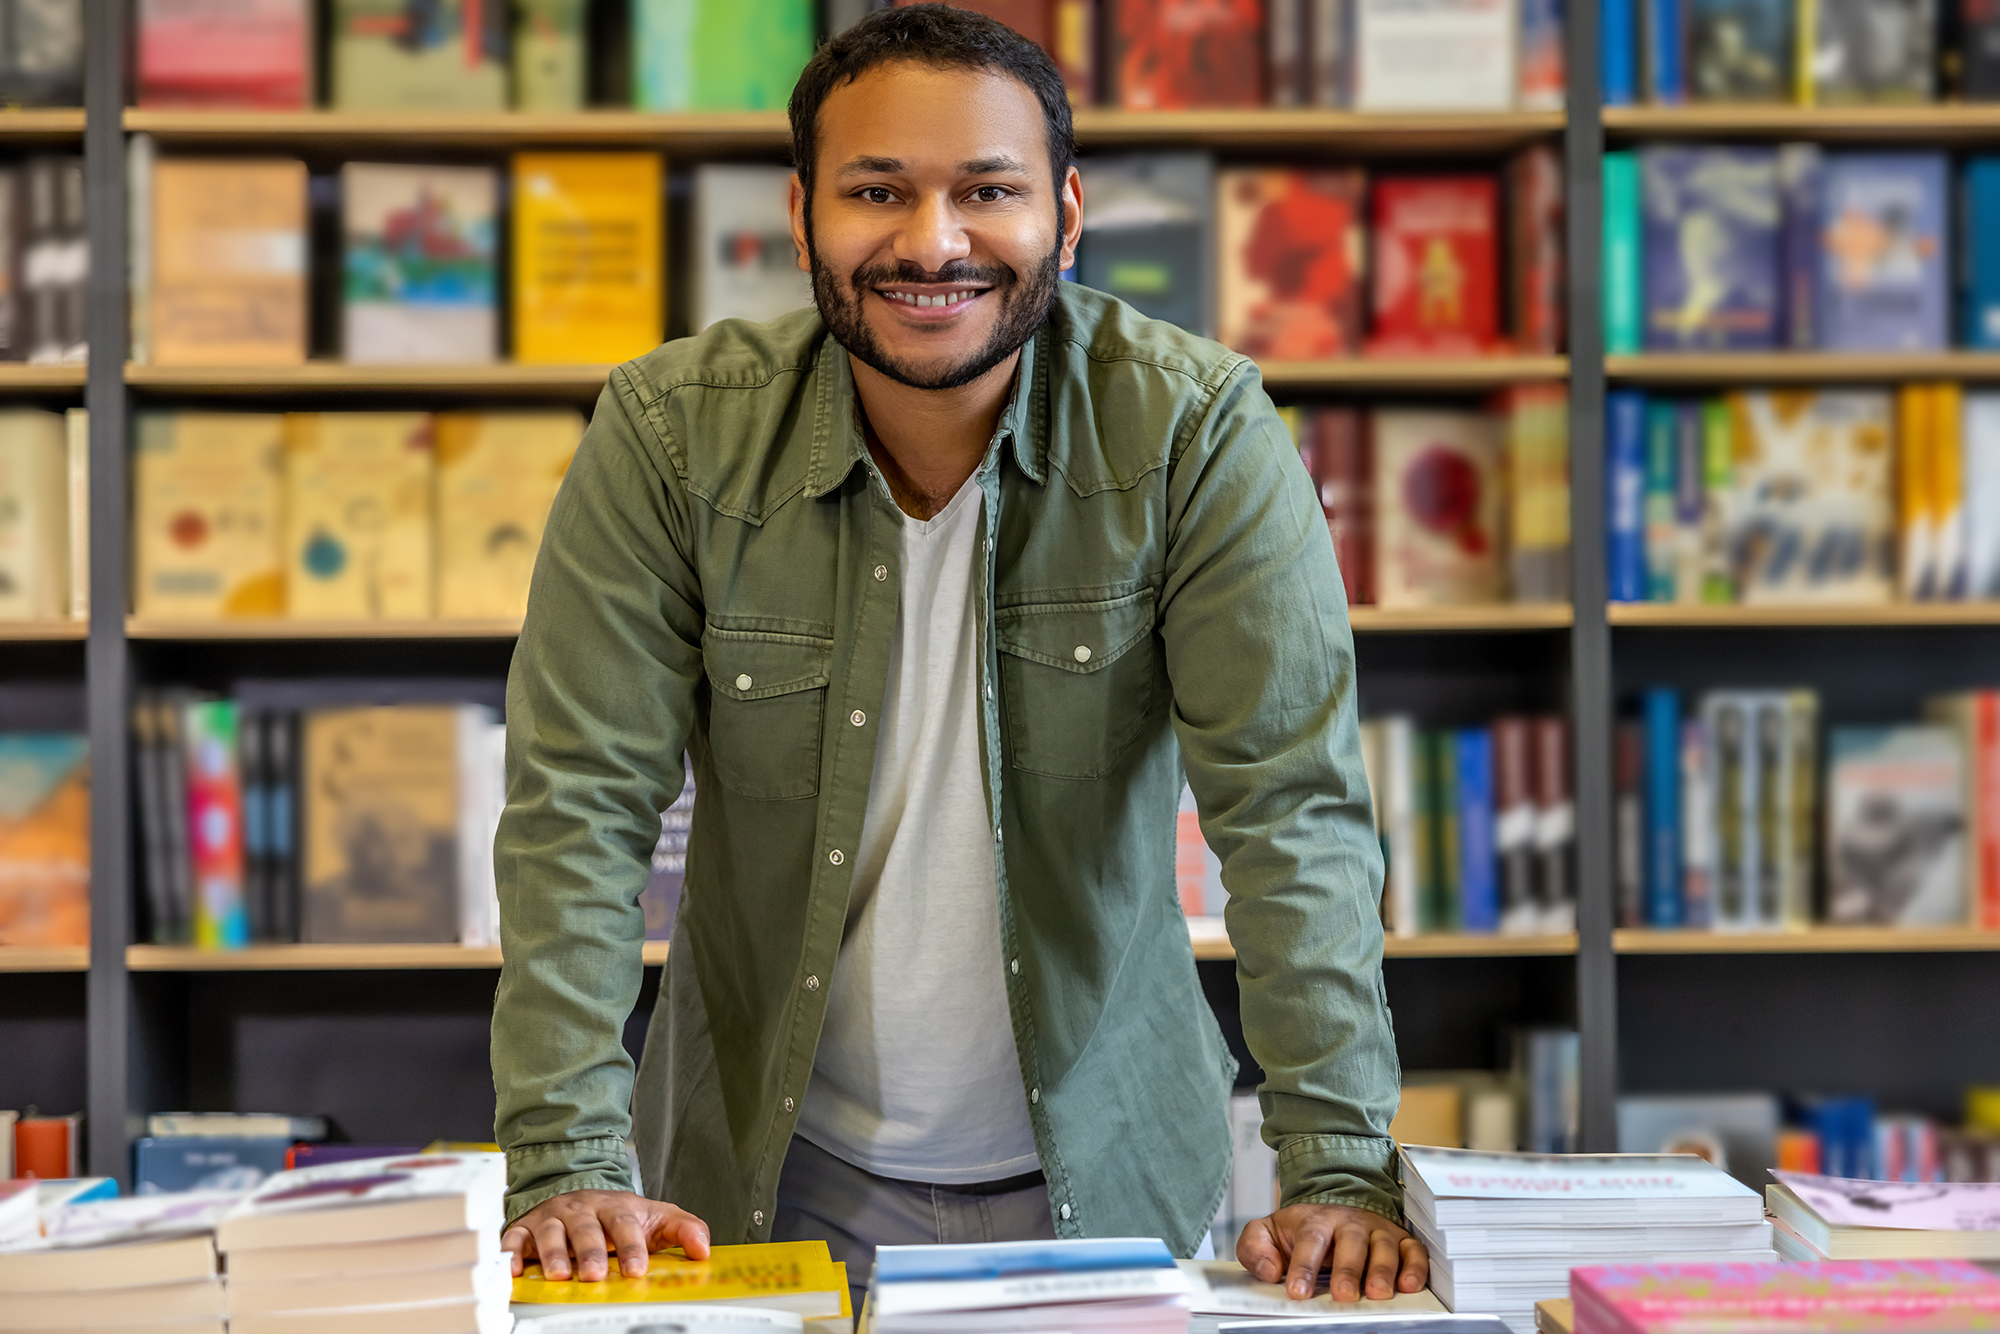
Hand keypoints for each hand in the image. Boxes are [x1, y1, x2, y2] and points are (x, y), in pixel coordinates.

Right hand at [502, 1189, 710, 1280]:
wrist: (578, 1189)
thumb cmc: (617, 1214)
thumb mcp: (656, 1217)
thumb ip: (684, 1229)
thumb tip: (703, 1249)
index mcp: (615, 1207)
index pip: (625, 1224)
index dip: (631, 1247)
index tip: (636, 1270)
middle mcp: (582, 1210)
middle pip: (586, 1228)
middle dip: (590, 1252)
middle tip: (595, 1275)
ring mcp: (552, 1218)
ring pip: (550, 1232)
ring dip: (553, 1254)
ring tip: (559, 1274)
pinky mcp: (525, 1228)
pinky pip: (514, 1238)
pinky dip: (510, 1253)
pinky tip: (513, 1269)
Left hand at [1237, 1202, 1429, 1301]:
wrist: (1330, 1210)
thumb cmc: (1300, 1230)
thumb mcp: (1267, 1232)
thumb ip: (1255, 1248)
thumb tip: (1269, 1270)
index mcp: (1315, 1219)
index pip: (1310, 1240)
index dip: (1304, 1266)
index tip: (1298, 1292)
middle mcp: (1349, 1222)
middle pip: (1352, 1241)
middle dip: (1348, 1270)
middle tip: (1344, 1296)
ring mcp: (1376, 1230)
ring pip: (1384, 1246)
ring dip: (1383, 1270)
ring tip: (1377, 1293)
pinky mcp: (1400, 1240)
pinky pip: (1413, 1250)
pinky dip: (1416, 1267)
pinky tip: (1409, 1285)